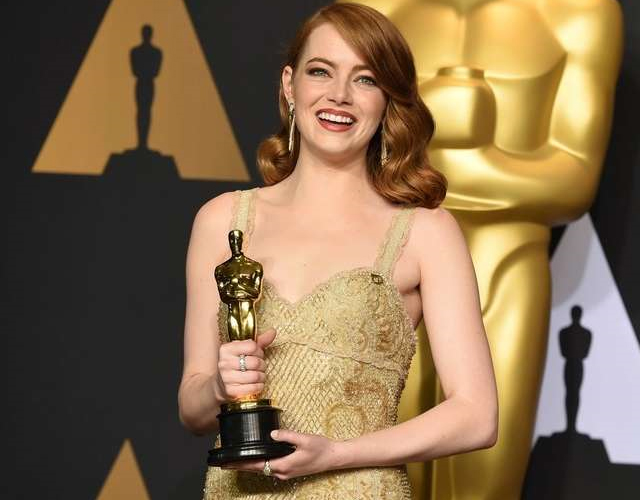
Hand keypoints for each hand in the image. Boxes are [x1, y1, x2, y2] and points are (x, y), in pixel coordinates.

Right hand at [215, 328, 275, 400]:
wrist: (220, 385)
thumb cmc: (236, 364)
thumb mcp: (244, 350)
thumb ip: (259, 342)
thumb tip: (273, 331)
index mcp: (226, 349)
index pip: (252, 346)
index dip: (259, 351)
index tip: (257, 354)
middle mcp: (224, 363)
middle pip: (255, 362)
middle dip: (262, 365)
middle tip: (260, 366)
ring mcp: (226, 378)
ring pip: (256, 376)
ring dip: (262, 376)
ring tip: (259, 375)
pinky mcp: (231, 391)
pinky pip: (254, 388)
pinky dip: (259, 386)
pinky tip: (256, 384)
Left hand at [222, 430, 343, 479]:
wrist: (333, 458)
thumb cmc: (320, 448)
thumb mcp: (304, 439)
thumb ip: (287, 436)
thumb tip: (272, 434)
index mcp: (283, 465)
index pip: (257, 465)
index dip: (241, 464)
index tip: (228, 463)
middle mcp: (282, 472)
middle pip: (257, 469)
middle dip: (241, 466)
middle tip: (225, 463)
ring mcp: (285, 473)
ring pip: (263, 470)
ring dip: (250, 466)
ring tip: (237, 461)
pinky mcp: (289, 471)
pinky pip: (269, 469)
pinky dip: (259, 465)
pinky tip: (256, 460)